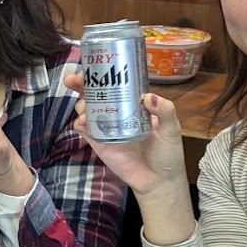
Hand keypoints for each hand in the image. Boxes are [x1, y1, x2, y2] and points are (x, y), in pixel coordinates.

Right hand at [65, 71, 187, 196]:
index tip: (94, 65)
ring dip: (80, 103)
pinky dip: (80, 124)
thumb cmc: (168, 153)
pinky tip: (84, 122)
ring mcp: (106, 127)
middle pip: (94, 93)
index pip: (115, 83)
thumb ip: (165, 112)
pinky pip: (84, 131)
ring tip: (84, 106)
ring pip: (86, 109)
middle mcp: (117, 112)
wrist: (159, 181)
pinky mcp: (99, 143)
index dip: (103, 73)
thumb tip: (149, 96)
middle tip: (74, 80)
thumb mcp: (172, 129)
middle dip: (81, 84)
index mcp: (133, 104)